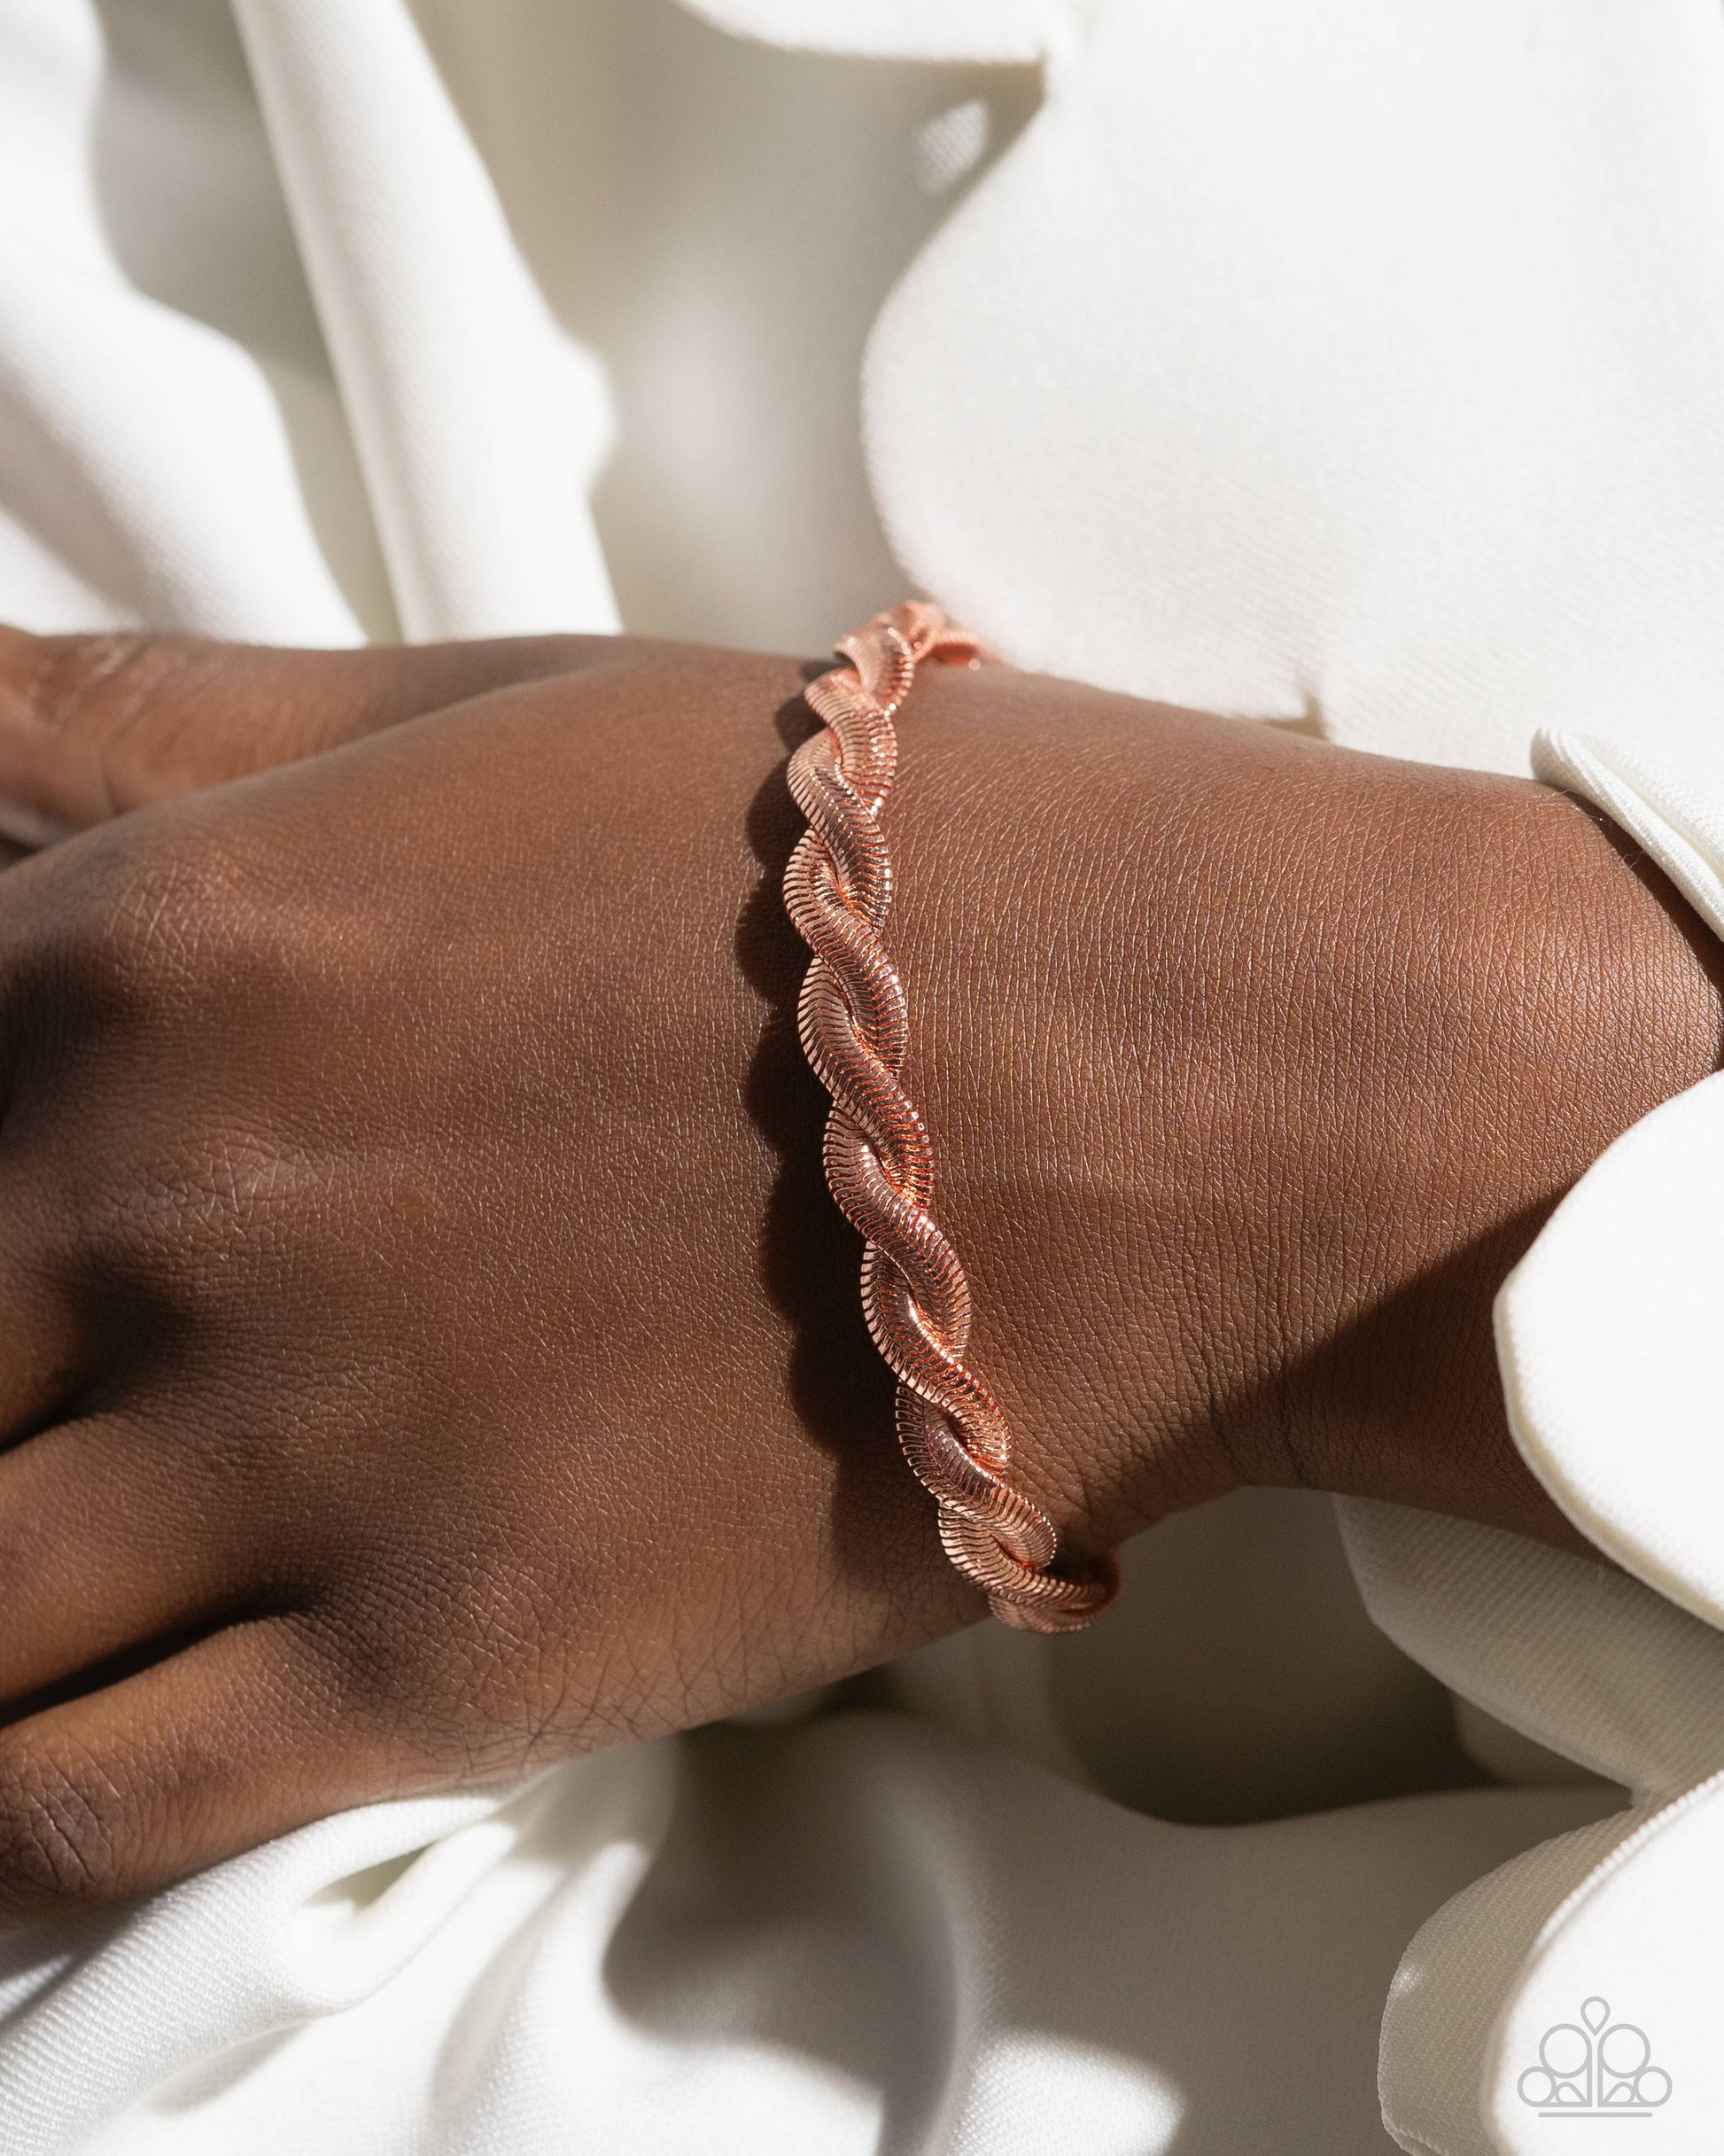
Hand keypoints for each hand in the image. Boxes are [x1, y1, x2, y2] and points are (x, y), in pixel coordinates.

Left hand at [0, 624, 1711, 1919]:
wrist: (1189, 1067)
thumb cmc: (860, 866)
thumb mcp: (479, 714)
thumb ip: (148, 728)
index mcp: (148, 952)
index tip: (16, 1284)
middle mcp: (166, 1204)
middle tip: (62, 1412)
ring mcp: (301, 1450)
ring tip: (71, 1573)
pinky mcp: (449, 1660)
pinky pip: (70, 1820)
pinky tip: (52, 1763)